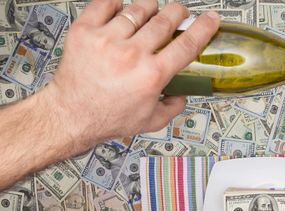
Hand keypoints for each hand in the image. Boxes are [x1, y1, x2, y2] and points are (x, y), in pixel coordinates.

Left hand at [45, 0, 219, 149]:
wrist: (71, 114)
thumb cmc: (107, 117)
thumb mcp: (150, 121)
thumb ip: (173, 107)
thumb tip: (182, 95)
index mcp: (151, 76)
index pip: (186, 45)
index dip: (203, 28)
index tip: (211, 18)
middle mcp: (131, 55)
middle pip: (164, 20)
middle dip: (177, 12)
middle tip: (179, 12)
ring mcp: (107, 40)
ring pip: (138, 9)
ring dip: (149, 7)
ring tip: (150, 12)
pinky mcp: (85, 31)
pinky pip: (105, 4)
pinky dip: (116, 4)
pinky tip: (120, 11)